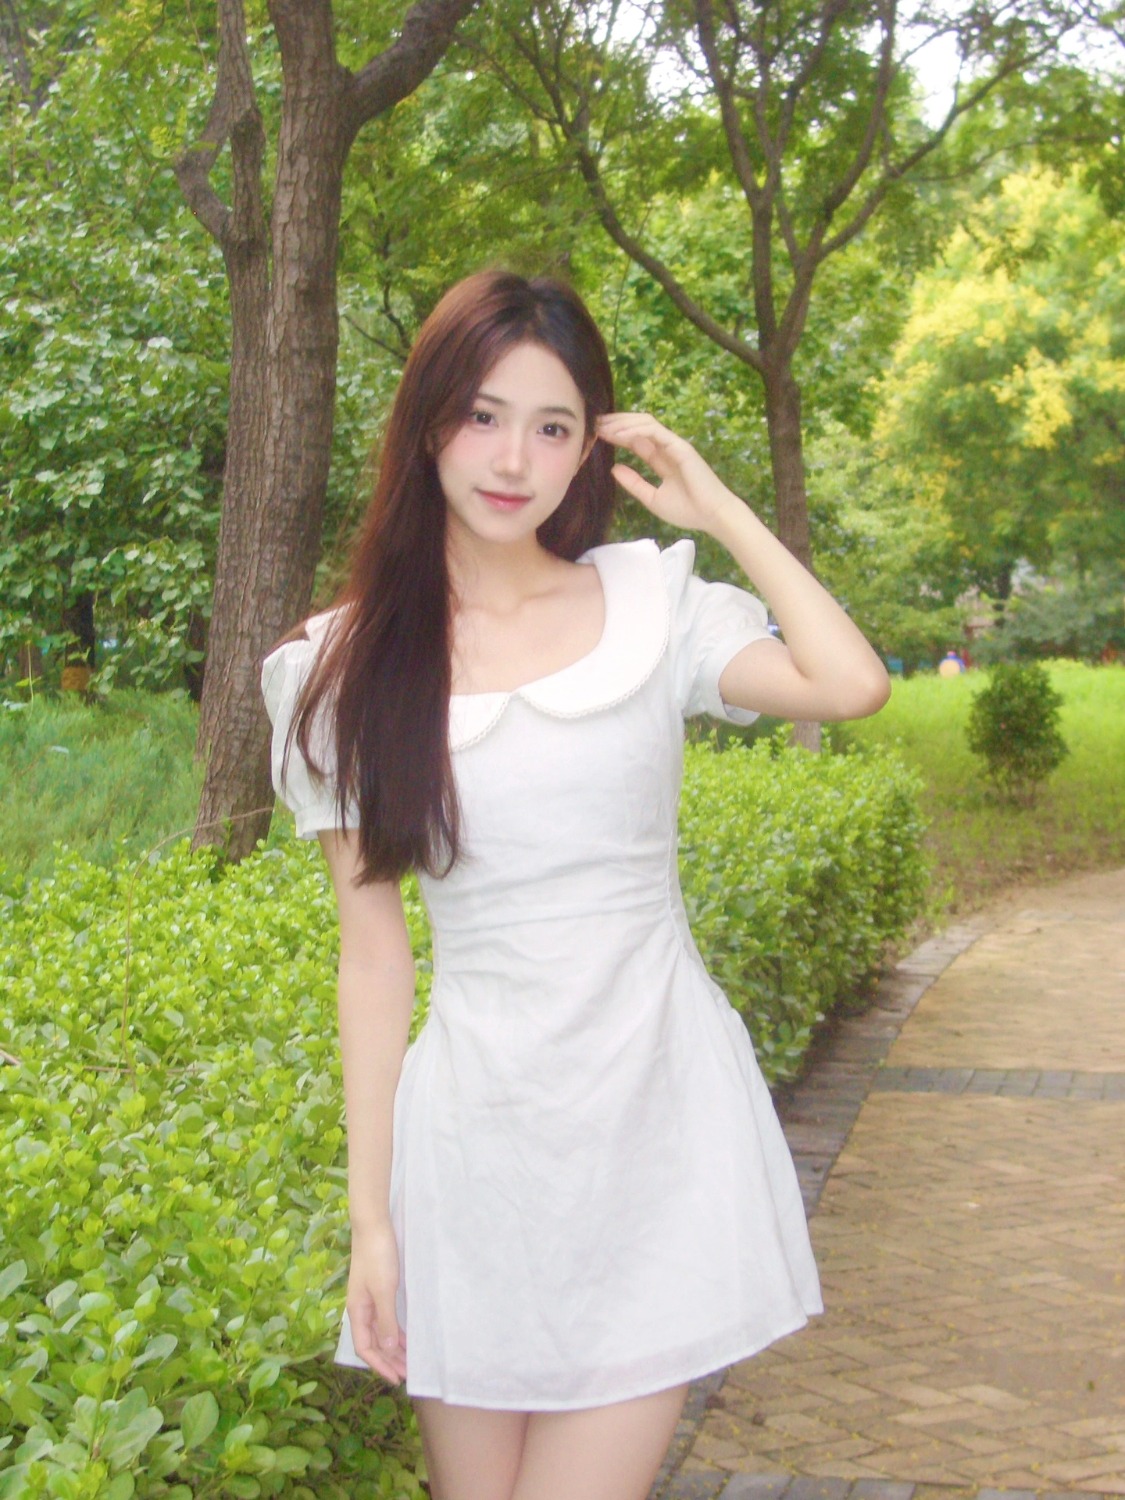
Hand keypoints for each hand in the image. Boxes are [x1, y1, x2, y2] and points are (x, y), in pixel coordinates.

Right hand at [346, 1223, 406, 1384]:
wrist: (373, 1226)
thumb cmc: (377, 1257)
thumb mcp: (384, 1291)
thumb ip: (386, 1320)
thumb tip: (388, 1349)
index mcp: (357, 1311)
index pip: (365, 1348)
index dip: (380, 1365)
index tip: (396, 1378)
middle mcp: (361, 1309)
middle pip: (373, 1343)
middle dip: (389, 1360)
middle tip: (408, 1374)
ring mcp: (369, 1300)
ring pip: (380, 1332)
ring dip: (393, 1347)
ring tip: (409, 1360)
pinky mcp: (378, 1290)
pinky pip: (385, 1319)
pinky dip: (395, 1331)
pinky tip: (406, 1336)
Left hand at [595, 412, 743, 533]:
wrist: (711, 516)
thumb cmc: (687, 510)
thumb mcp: (652, 498)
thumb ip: (634, 483)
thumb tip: (613, 469)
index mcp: (661, 459)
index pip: (636, 440)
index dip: (616, 435)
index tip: (596, 434)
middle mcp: (667, 448)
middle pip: (638, 426)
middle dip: (616, 422)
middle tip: (594, 423)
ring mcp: (674, 445)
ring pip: (645, 423)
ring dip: (623, 423)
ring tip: (603, 427)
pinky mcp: (680, 446)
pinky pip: (654, 432)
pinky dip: (635, 431)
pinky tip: (618, 435)